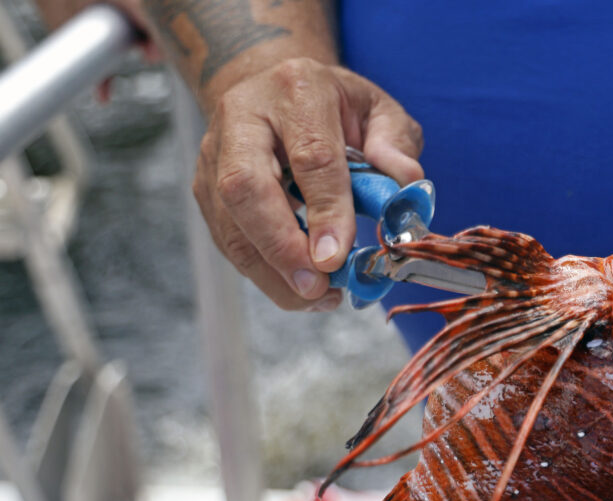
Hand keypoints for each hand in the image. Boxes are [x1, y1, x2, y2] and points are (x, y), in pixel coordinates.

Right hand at [193, 58, 423, 310]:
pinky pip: (227, 238)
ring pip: (229, 221)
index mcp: (297, 91)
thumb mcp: (380, 111)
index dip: (325, 212)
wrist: (276, 89)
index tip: (337, 257)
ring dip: (271, 271)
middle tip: (315, 285)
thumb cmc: (336, 106)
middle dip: (281, 246)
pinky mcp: (205, 187)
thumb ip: (396, 146)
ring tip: (315, 297)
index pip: (310, 158)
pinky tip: (299, 289)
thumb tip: (405, 189)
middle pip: (246, 187)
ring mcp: (215, 154)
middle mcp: (244, 117)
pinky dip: (263, 272)